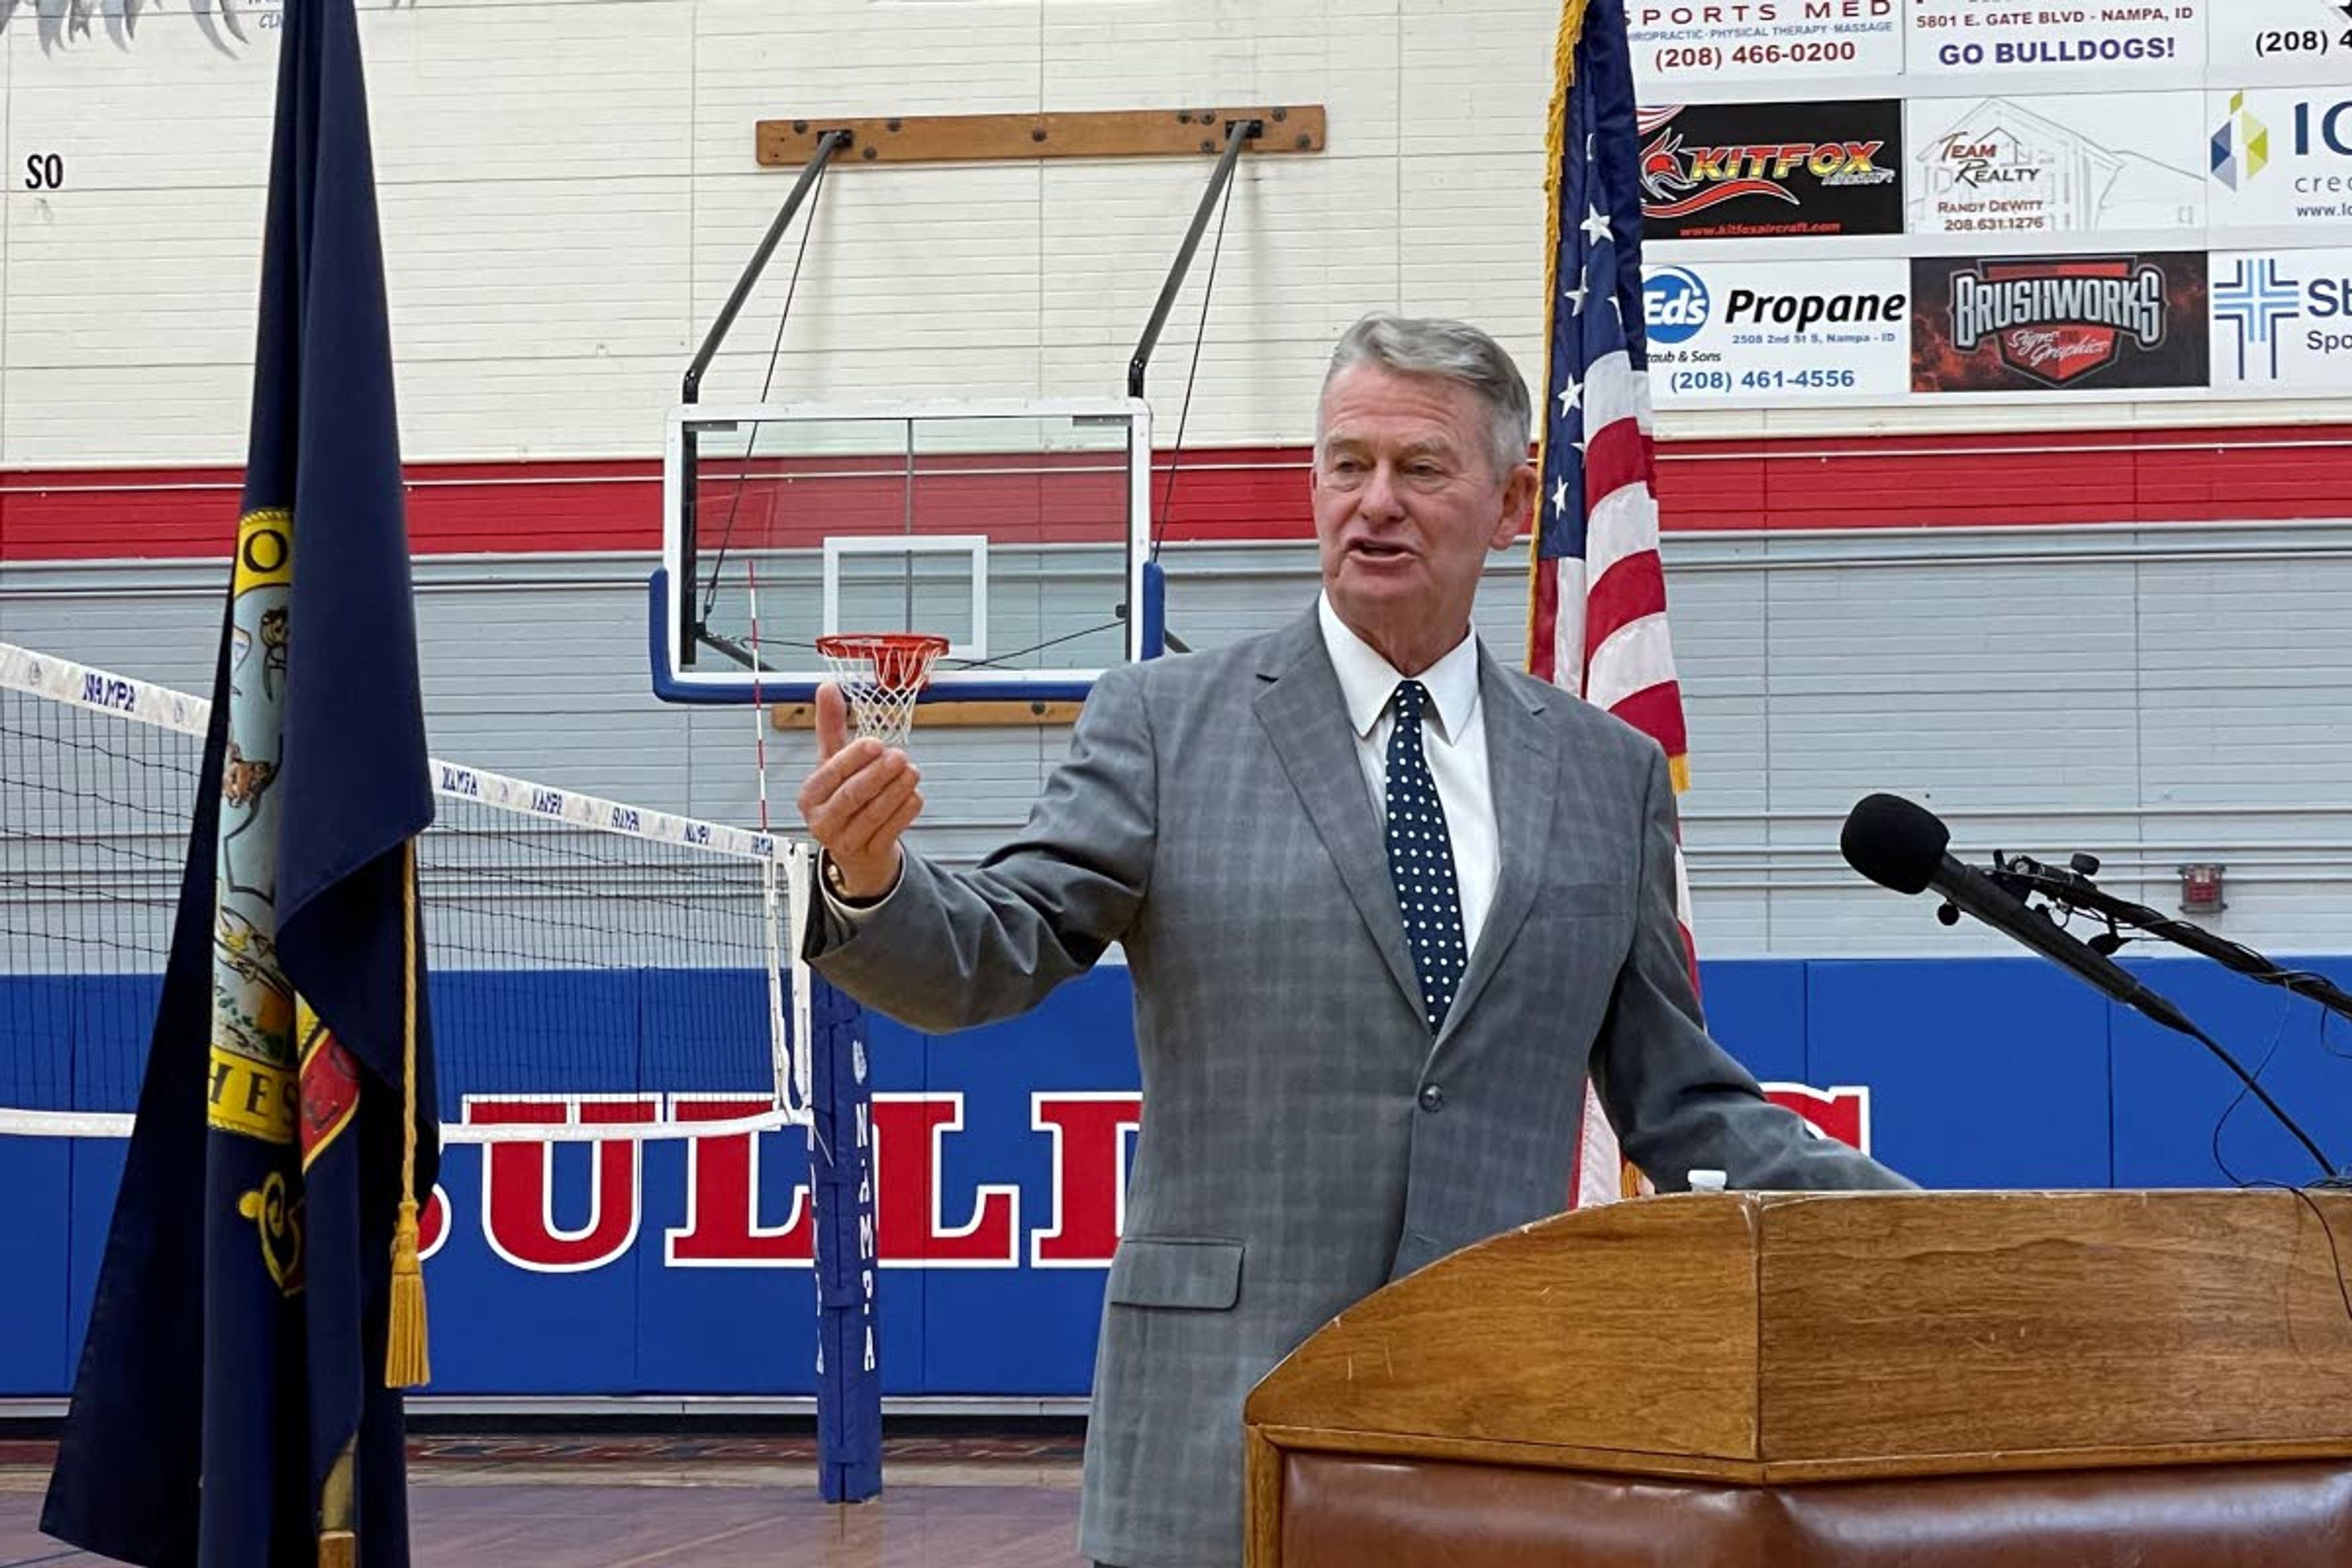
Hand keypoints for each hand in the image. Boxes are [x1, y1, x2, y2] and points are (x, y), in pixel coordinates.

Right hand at [795, 683, 922, 899]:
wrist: (857, 850)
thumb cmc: (844, 798)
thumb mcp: (834, 762)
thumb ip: (831, 726)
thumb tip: (827, 687)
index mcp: (810, 795)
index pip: (830, 774)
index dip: (854, 758)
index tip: (875, 744)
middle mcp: (823, 821)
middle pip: (851, 796)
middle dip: (878, 775)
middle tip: (899, 756)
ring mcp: (845, 842)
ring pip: (873, 814)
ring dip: (896, 790)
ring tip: (912, 771)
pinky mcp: (869, 854)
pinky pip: (890, 831)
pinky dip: (904, 812)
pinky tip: (914, 796)